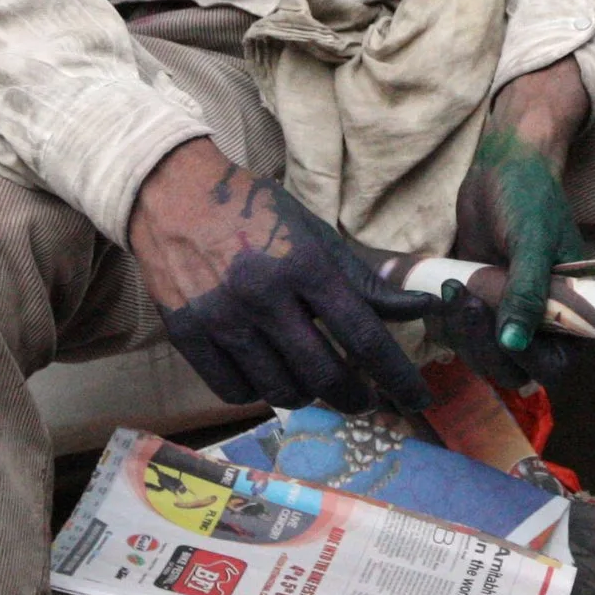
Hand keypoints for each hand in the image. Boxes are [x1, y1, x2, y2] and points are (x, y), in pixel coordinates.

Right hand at [132, 139, 429, 415]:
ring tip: (314, 382)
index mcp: (304, 265)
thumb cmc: (254, 213)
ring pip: (280, 390)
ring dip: (308, 396)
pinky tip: (268, 376)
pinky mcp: (187, 334)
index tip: (419, 398)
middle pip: (325, 375)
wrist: (173, 194)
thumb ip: (365, 280)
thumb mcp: (315, 235)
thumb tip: (420, 310)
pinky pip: (234, 391)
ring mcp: (221, 319)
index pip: (364, 336)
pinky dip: (259, 393)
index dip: (397, 375)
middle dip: (357, 397)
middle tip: (367, 400)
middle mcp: (263, 296)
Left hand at [450, 61, 589, 367]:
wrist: (501, 169)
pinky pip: (459, 337)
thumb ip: (526, 292)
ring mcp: (506, 319)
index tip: (503, 331)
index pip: (554, 364)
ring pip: (481, 358)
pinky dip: (445, 323)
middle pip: (513, 370)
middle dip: (484, 345)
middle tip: (466, 299)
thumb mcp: (531, 241)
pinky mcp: (477, 309)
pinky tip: (441, 290)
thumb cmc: (528, 197)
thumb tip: (514, 342)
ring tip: (452, 286)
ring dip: (461, 332)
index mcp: (573, 313)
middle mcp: (542, 325)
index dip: (528, 359)